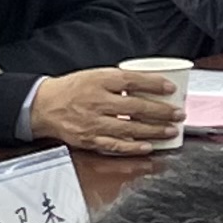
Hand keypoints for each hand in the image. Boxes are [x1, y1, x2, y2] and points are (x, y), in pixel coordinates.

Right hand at [31, 68, 182, 155]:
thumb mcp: (95, 75)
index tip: (171, 88)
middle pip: (135, 107)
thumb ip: (118, 81)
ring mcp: (93, 122)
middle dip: (161, 111)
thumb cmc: (71, 89)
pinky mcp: (89, 139)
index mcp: (98, 81)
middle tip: (178, 113)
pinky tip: (148, 146)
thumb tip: (149, 85)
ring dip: (154, 131)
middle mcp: (96, 101)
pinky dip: (133, 147)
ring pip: (129, 128)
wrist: (43, 106)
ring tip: (171, 130)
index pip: (131, 81)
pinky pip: (115, 145)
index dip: (154, 84)